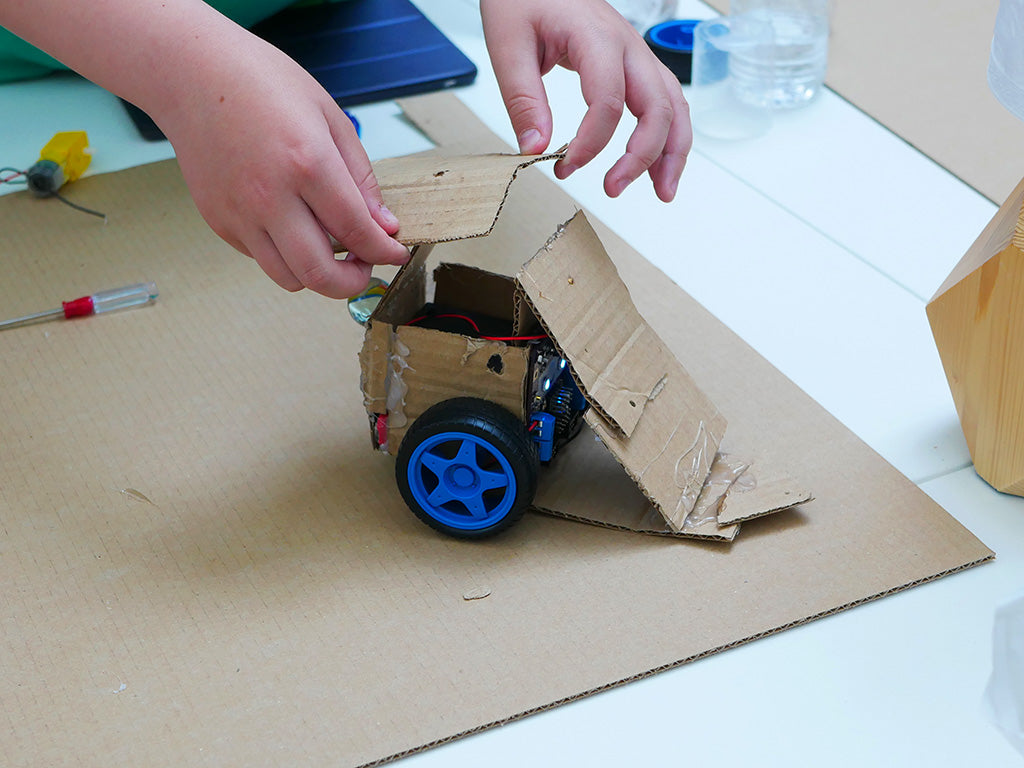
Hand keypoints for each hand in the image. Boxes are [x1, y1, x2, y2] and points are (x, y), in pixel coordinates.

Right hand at [150, 30, 408, 298]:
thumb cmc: (263, 83)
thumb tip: (384, 226)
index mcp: (307, 163)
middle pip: (319, 274)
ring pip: (288, 278)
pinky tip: (293, 225)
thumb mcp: (330, 117)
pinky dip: (285, 254)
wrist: (191, 73)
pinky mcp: (219, 220)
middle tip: (364, 266)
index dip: (384, 252)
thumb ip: (360, 178)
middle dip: (353, 283)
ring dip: (317, 275)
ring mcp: (239, 213)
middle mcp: (270, 196)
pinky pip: (261, 258)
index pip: (357, 232)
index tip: (396, 254)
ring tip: (331, 250)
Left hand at [480, 0, 690, 201]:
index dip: (591, 142)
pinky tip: (658, 166)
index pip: (608, 101)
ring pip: (674, 106)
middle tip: (613, 189)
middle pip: (658, 107)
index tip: (567, 165)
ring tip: (662, 191)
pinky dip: (669, 136)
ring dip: (672, 152)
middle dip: (641, 156)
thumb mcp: (509, 45)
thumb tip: (534, 148)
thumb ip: (522, 99)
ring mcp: (637, 55)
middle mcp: (628, 46)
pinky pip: (666, 102)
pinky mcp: (635, 65)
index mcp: (597, 38)